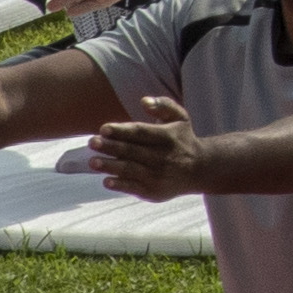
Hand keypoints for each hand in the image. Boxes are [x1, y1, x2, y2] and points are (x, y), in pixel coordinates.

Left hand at [86, 95, 209, 198]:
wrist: (200, 169)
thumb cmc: (183, 139)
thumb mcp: (180, 118)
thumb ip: (164, 105)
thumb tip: (143, 101)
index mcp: (167, 137)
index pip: (141, 132)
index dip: (122, 130)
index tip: (103, 128)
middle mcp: (162, 156)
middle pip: (132, 151)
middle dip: (110, 147)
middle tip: (92, 142)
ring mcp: (157, 175)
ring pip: (130, 169)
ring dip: (110, 166)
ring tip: (92, 161)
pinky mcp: (153, 191)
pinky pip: (134, 187)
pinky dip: (120, 185)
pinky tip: (106, 180)